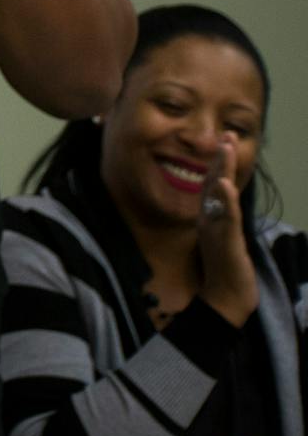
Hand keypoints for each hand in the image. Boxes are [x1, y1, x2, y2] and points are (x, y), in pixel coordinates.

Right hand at [197, 137, 259, 326]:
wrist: (225, 300)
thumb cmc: (225, 270)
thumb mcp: (225, 239)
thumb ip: (221, 219)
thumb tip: (221, 201)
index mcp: (212, 217)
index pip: (216, 184)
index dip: (220, 162)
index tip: (225, 139)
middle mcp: (211, 219)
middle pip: (215, 184)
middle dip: (221, 159)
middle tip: (225, 135)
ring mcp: (216, 230)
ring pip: (218, 197)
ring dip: (221, 172)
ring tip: (225, 150)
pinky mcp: (224, 243)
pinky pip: (224, 219)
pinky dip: (224, 202)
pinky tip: (225, 186)